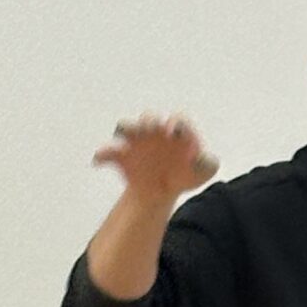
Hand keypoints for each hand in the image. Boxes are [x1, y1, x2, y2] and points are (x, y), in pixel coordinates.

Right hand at [92, 113, 218, 206]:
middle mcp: (154, 129)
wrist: (163, 189)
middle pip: (149, 117)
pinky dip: (102, 154)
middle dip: (148, 121)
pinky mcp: (121, 154)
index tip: (173, 133)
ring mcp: (136, 140)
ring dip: (124, 131)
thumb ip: (208, 163)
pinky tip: (98, 161)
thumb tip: (200, 158)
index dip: (175, 123)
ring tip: (124, 144)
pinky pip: (107, 152)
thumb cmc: (186, 173)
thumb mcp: (204, 171)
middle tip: (150, 130)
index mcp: (176, 130)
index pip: (177, 119)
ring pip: (125, 128)